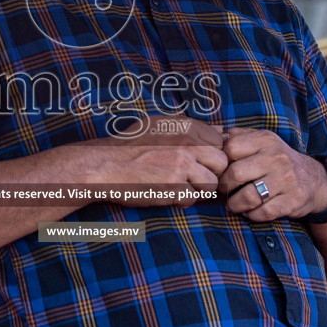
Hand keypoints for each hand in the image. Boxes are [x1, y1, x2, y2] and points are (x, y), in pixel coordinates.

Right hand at [93, 117, 227, 195]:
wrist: (104, 165)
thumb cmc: (129, 146)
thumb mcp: (159, 125)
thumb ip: (192, 128)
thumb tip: (222, 131)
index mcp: (184, 126)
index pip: (220, 142)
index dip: (212, 155)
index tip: (200, 161)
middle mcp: (186, 142)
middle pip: (221, 163)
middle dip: (211, 172)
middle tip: (194, 177)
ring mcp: (181, 164)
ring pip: (211, 184)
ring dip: (198, 189)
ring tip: (180, 187)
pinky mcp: (173, 186)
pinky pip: (192, 199)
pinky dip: (181, 200)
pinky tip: (166, 193)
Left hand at [218, 129, 326, 222]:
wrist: (313, 179)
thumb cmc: (276, 160)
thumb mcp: (260, 140)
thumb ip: (235, 135)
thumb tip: (207, 132)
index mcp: (265, 139)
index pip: (231, 148)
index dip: (220, 163)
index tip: (219, 172)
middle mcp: (277, 157)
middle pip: (235, 174)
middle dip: (224, 187)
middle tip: (223, 192)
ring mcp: (286, 179)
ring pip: (248, 197)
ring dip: (235, 204)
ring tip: (233, 204)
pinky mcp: (293, 200)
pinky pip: (262, 212)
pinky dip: (251, 215)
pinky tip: (250, 211)